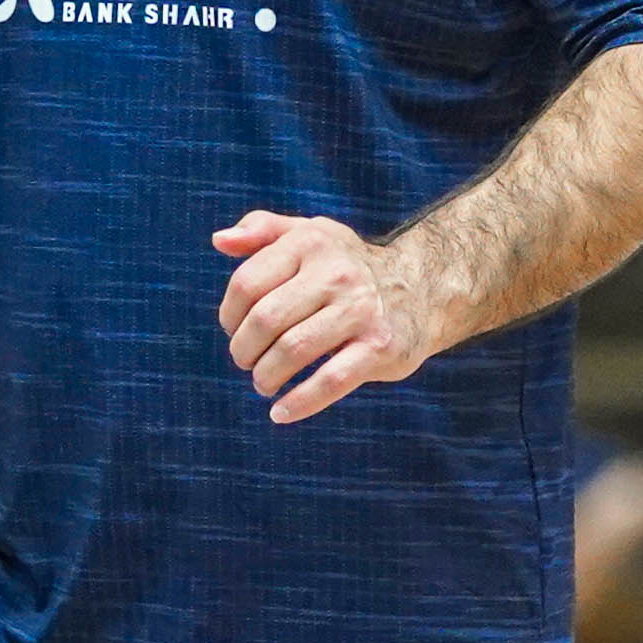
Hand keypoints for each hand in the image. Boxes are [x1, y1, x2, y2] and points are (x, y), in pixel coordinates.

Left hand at [213, 211, 442, 422]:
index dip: (229, 316)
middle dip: (244, 350)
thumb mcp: (310, 234)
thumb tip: (220, 241)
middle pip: (265, 319)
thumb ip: (262, 229)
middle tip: (246, 362)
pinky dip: (298, 403)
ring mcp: (360, 311)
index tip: (233, 330)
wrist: (422, 288)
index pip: (247, 284)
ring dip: (266, 376)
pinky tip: (280, 412)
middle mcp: (336, 273)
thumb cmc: (348, 265)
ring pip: (293, 351)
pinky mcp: (379, 348)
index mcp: (310, 243)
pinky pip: (329, 381)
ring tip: (263, 383)